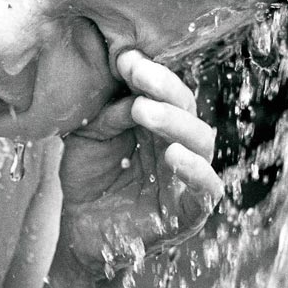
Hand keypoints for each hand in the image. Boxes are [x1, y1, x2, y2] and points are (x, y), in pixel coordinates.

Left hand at [58, 50, 222, 276]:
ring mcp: (186, 177)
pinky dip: (196, 171)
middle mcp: (177, 144)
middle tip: (136, 74)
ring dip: (175, 122)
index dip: (149, 73)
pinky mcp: (189, 212)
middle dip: (163, 88)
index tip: (124, 58)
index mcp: (157, 123)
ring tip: (143, 111)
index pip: (165, 90)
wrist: (80, 230)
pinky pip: (207, 190)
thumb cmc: (90, 179)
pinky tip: (174, 156)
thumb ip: (105, 113)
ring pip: (201, 141)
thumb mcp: (88, 137)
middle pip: (187, 109)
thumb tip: (126, 89)